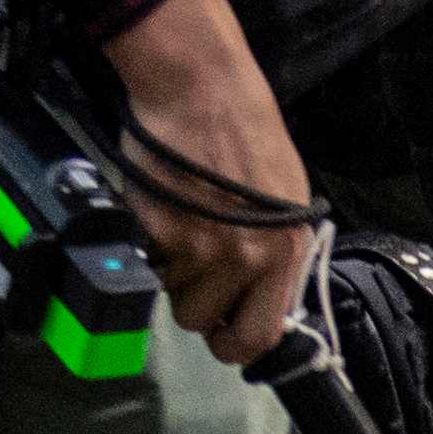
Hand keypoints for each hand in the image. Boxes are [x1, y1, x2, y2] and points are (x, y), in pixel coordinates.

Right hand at [100, 0, 322, 365]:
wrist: (202, 90)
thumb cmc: (247, 135)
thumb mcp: (288, 201)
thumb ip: (279, 254)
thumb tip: (266, 298)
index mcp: (284, 254)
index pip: (260, 336)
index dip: (236, 343)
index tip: (225, 334)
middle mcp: (246, 259)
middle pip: (205, 324)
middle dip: (196, 306)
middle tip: (193, 270)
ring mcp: (199, 248)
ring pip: (170, 296)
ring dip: (169, 273)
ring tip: (179, 228)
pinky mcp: (157, 230)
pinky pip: (144, 264)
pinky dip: (146, 246)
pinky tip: (160, 213)